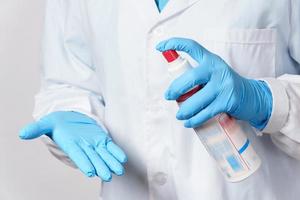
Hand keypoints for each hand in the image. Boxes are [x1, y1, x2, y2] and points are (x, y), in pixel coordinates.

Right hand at [19, 111, 126, 181]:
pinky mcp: (102, 139)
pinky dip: (116, 152)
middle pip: (93, 158)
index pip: (78, 155)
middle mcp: (84, 147)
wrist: (69, 119)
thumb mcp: (47, 122)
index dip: (84, 163)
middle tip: (108, 175)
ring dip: (111, 162)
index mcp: (71, 144)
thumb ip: (37, 128)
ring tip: (119, 170)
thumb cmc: (58, 122)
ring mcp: (94, 144)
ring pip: (104, 155)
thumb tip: (23, 133)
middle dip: (100, 166)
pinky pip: (110, 147)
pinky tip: (123, 159)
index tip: (89, 172)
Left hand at [156, 38, 272, 129]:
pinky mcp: (227, 101)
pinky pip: (205, 113)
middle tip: (168, 96)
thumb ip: (198, 76)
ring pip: (196, 100)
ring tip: (179, 115)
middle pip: (189, 78)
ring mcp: (223, 85)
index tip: (160, 46)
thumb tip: (174, 87)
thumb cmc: (226, 85)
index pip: (192, 46)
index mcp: (211, 60)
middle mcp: (217, 69)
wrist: (252, 96)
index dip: (175, 44)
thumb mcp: (214, 73)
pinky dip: (194, 120)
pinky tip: (188, 122)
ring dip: (183, 110)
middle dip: (175, 89)